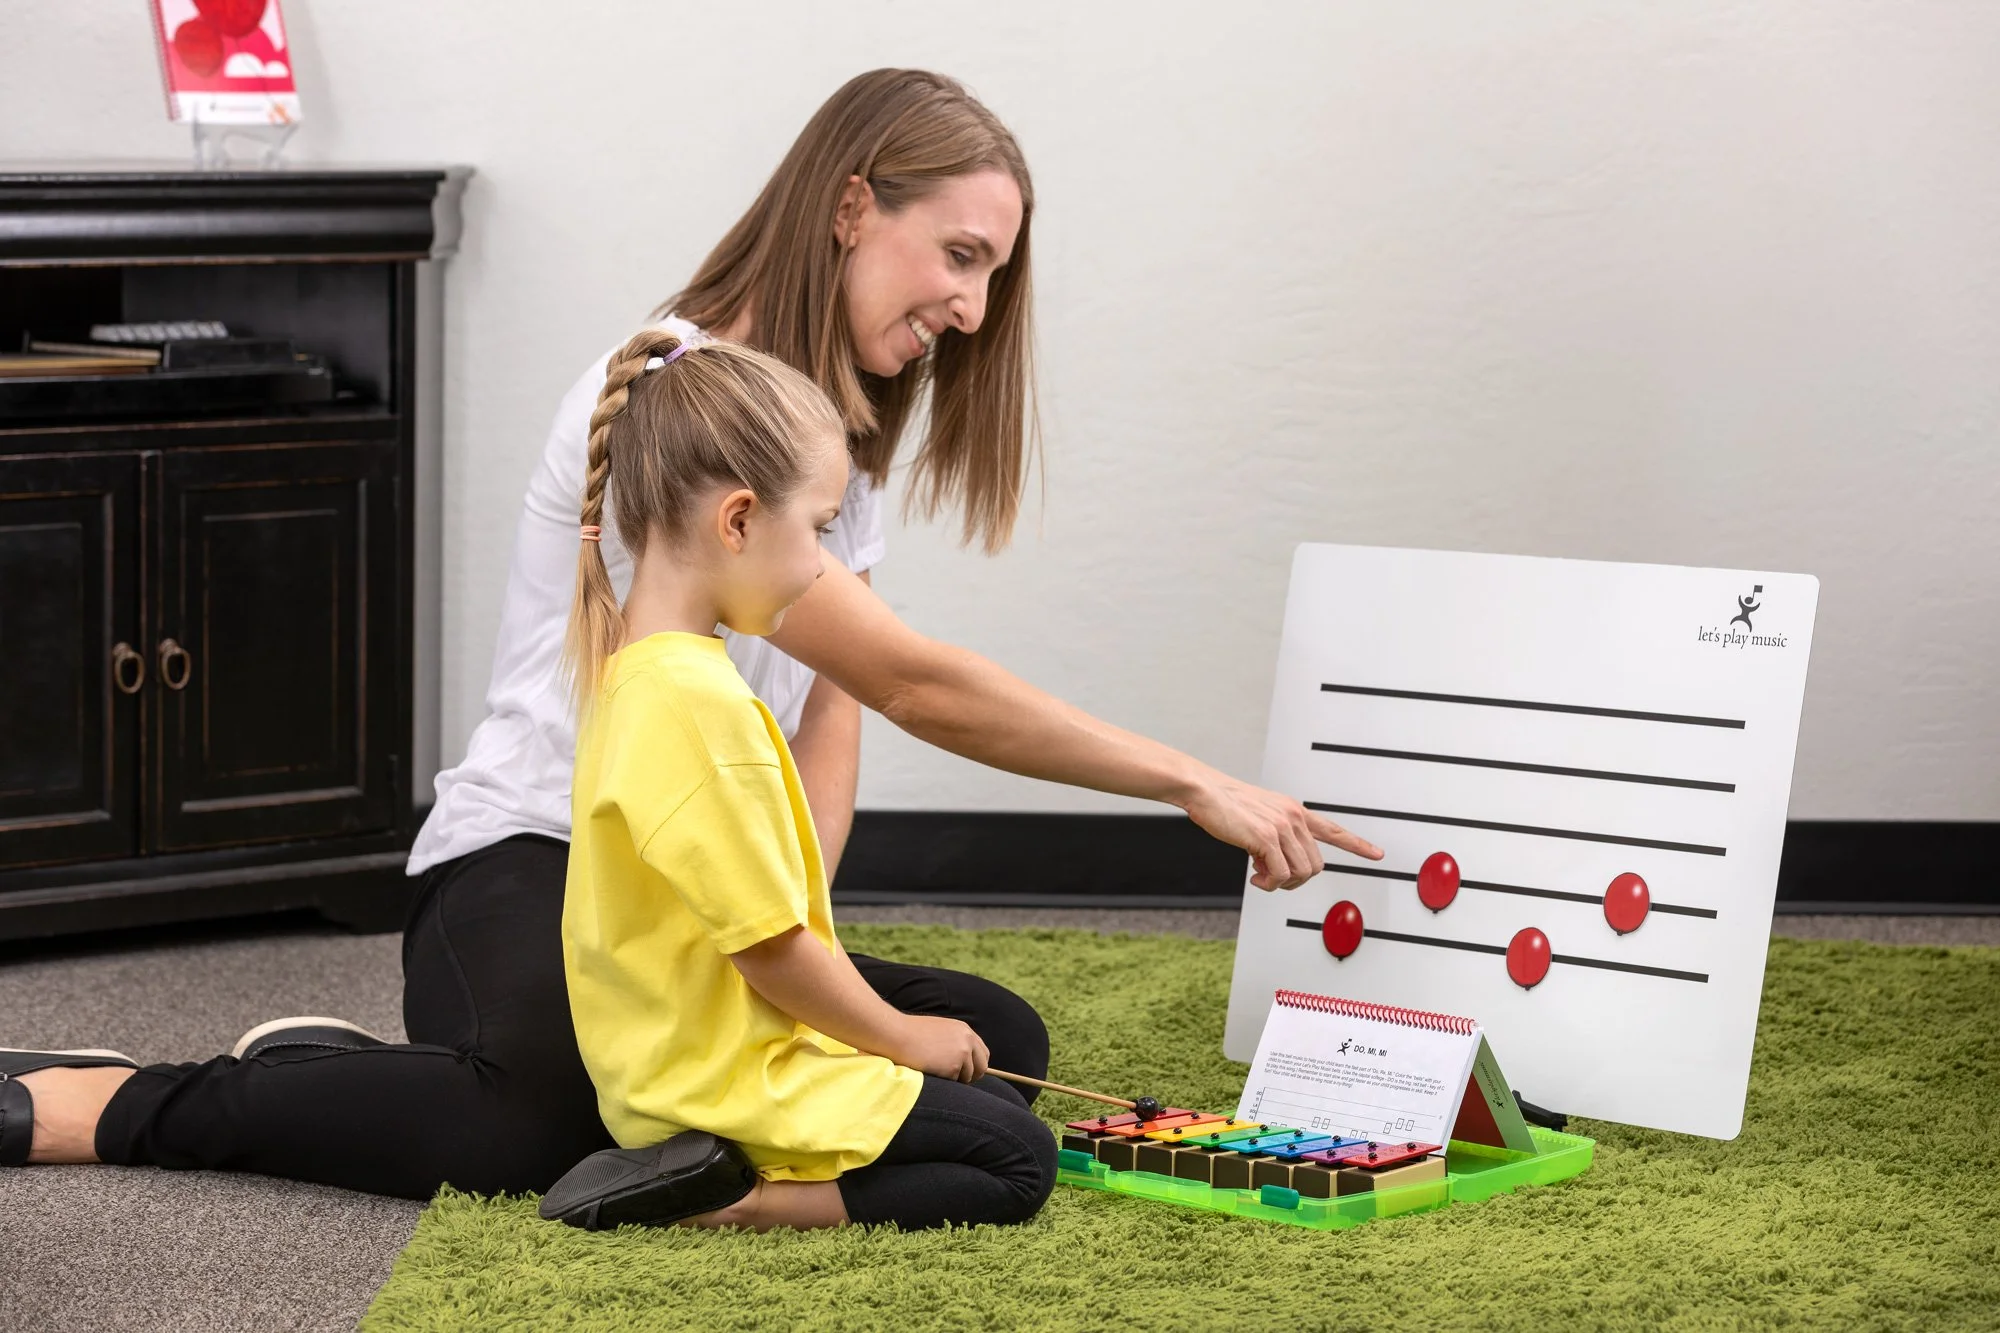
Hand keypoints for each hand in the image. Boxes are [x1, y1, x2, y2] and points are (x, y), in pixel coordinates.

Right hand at [887, 1014, 988, 1082]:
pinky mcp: (954, 1067)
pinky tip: (931, 1070)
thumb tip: (962, 1059)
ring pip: (967, 1077)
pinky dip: (944, 1081)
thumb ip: (954, 1041)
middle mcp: (968, 1040)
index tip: (968, 1073)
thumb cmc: (910, 1032)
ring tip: (936, 1070)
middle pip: (982, 1067)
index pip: (983, 1053)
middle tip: (959, 1081)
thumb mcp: (939, 1030)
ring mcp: (962, 1054)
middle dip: (972, 1076)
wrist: (896, 1035)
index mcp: (964, 1030)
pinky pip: (953, 1082)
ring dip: (955, 1079)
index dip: (976, 1065)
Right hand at [1182, 773, 1384, 890]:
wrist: (1205, 791)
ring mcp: (1281, 827)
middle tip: (1273, 879)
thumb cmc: (1225, 804)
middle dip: (1296, 880)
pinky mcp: (1265, 838)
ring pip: (1301, 872)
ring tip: (1262, 877)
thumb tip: (1275, 866)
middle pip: (1315, 864)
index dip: (1357, 844)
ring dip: (1281, 883)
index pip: (1333, 829)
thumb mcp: (1259, 816)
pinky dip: (1268, 883)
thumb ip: (1274, 837)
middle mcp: (1293, 817)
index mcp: (1294, 810)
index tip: (1377, 853)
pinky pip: (1280, 874)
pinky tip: (1255, 876)